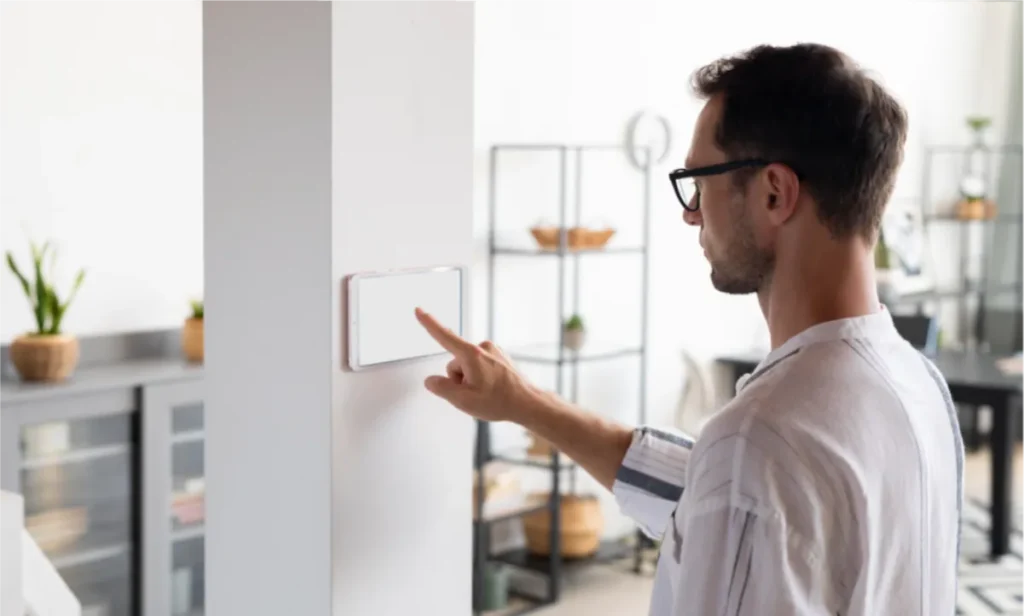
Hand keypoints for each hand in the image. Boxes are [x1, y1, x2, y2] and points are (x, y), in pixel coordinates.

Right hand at [414, 307, 538, 422]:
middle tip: (476, 394)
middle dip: (459, 379)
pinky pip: (479, 365)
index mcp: (471, 355)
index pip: (443, 336)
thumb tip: (431, 380)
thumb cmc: (499, 401)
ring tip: (487, 393)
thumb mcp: (463, 401)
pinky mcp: (499, 356)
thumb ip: (442, 388)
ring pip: (468, 365)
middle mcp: (482, 347)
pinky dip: (481, 377)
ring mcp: (492, 351)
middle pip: (455, 363)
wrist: (528, 403)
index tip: (418, 310)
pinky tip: (493, 388)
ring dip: (471, 379)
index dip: (428, 323)